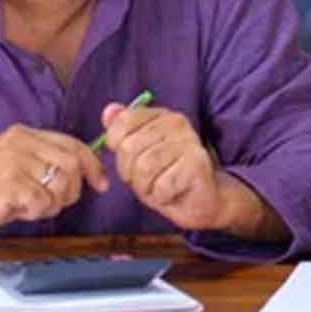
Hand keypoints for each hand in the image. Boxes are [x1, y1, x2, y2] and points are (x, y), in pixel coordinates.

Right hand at [0, 124, 107, 241]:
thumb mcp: (19, 167)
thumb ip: (48, 164)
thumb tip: (89, 172)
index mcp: (24, 134)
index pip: (73, 144)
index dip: (93, 165)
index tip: (101, 184)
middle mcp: (20, 142)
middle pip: (72, 165)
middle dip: (72, 190)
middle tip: (54, 203)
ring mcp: (13, 162)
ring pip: (60, 185)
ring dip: (52, 204)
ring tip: (30, 206)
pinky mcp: (7, 184)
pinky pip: (42, 202)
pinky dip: (35, 212)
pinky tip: (16, 210)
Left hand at [101, 104, 223, 230]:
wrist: (201, 200)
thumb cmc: (165, 176)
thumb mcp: (138, 154)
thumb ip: (122, 130)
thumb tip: (109, 111)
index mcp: (161, 115)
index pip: (123, 122)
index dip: (116, 146)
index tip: (129, 159)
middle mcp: (176, 123)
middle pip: (129, 147)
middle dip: (129, 172)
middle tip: (146, 179)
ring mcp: (189, 142)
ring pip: (144, 167)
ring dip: (145, 186)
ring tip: (158, 187)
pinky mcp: (197, 164)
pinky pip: (161, 185)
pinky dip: (160, 196)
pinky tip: (171, 193)